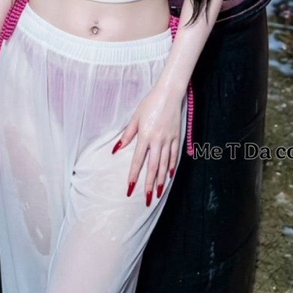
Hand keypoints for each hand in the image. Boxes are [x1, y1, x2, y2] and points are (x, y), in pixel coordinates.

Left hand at [116, 86, 182, 206]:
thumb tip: (117, 149)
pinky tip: (169, 176)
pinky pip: (174, 156)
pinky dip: (172, 167)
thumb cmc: (150, 104)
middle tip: (147, 198)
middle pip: (153, 167)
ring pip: (165, 164)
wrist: (169, 93)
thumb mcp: (136, 118)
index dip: (133, 175)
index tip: (130, 188)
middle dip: (150, 184)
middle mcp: (157, 141)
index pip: (138, 160)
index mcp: (145, 136)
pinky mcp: (176, 137)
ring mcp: (168, 140)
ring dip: (161, 180)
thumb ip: (127, 135)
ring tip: (158, 192)